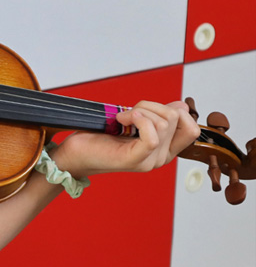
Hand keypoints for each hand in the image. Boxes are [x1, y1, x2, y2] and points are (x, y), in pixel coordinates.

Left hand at [48, 100, 200, 178]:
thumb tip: (181, 106)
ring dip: (140, 110)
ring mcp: (148, 161)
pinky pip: (152, 136)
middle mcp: (160, 158)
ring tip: (122, 118)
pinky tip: (123, 120)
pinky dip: (139, 119)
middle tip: (129, 113)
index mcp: (164, 150)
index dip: (175, 112)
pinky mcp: (133, 159)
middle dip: (152, 105)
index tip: (148, 110)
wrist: (75, 154)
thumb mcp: (134, 123)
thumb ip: (157, 117)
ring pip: (163, 122)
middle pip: (176, 118)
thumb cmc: (100, 137)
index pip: (192, 130)